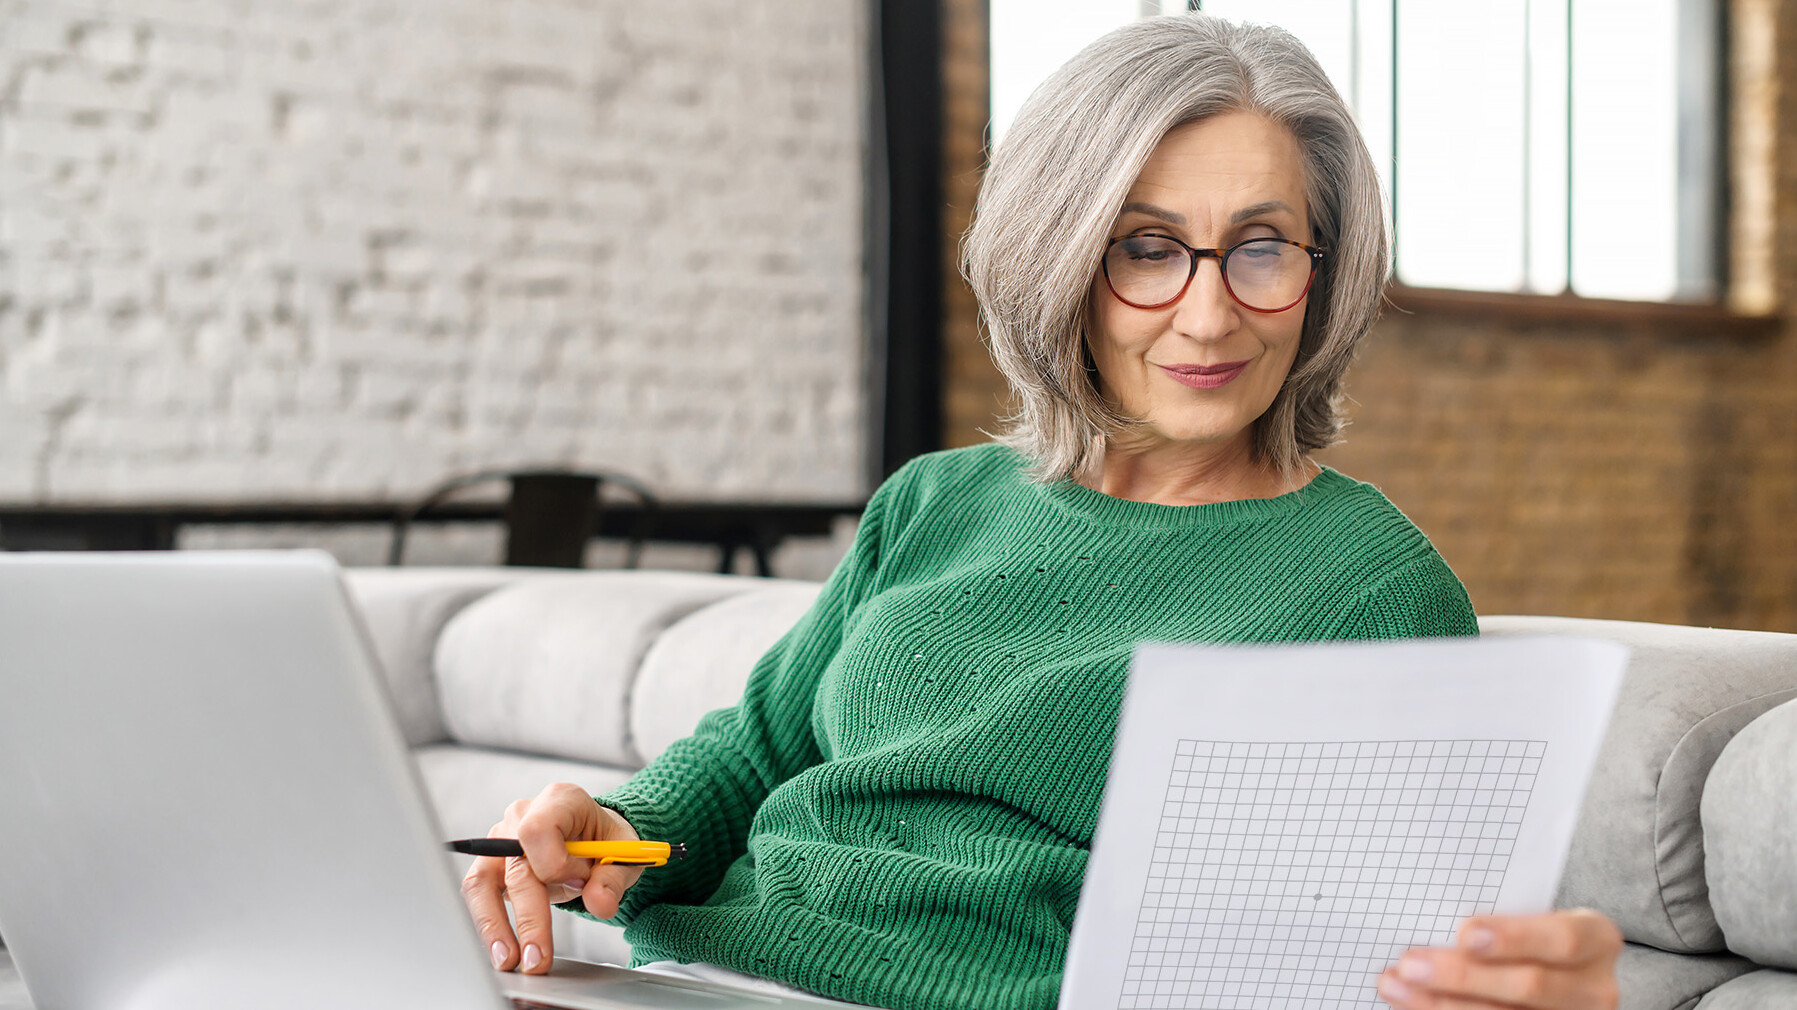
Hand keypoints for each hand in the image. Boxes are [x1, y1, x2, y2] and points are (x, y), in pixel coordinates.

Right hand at [459, 782, 644, 975]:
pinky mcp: (491, 866)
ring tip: (509, 962)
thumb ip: (613, 878)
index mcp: (559, 801)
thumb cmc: (605, 838)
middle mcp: (522, 816)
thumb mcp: (623, 853)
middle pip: (515, 867)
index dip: (556, 864)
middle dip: (529, 917)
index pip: (538, 830)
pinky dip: (488, 925)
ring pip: (482, 883)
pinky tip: (502, 952)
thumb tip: (600, 904)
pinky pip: (479, 895)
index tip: (579, 884)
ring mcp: (501, 841)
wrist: (592, 837)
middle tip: (538, 957)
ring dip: (494, 926)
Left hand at [1378, 910, 1622, 1009]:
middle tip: (1410, 964)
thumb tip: (1429, 914)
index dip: (1514, 938)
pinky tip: (1414, 1006)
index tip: (1465, 933)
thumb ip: (1498, 912)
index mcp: (1597, 940)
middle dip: (1463, 976)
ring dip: (1442, 1004)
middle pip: (1530, 986)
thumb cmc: (1533, 931)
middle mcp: (1595, 989)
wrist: (1562, 971)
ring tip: (1396, 986)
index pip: (1563, 940)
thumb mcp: (1533, 914)